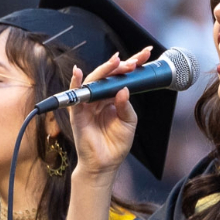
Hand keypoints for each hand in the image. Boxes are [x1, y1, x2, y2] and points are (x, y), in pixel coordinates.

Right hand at [67, 47, 151, 183]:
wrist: (105, 163)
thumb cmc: (115, 144)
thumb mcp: (129, 123)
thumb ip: (126, 106)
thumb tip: (124, 89)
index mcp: (113, 98)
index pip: (121, 77)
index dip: (130, 65)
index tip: (144, 56)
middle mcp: (100, 97)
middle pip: (108, 76)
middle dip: (120, 66)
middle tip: (132, 62)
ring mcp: (88, 103)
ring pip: (94, 81)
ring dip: (104, 70)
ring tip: (115, 62)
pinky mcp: (78, 112)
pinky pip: (75, 96)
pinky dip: (76, 83)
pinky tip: (79, 73)